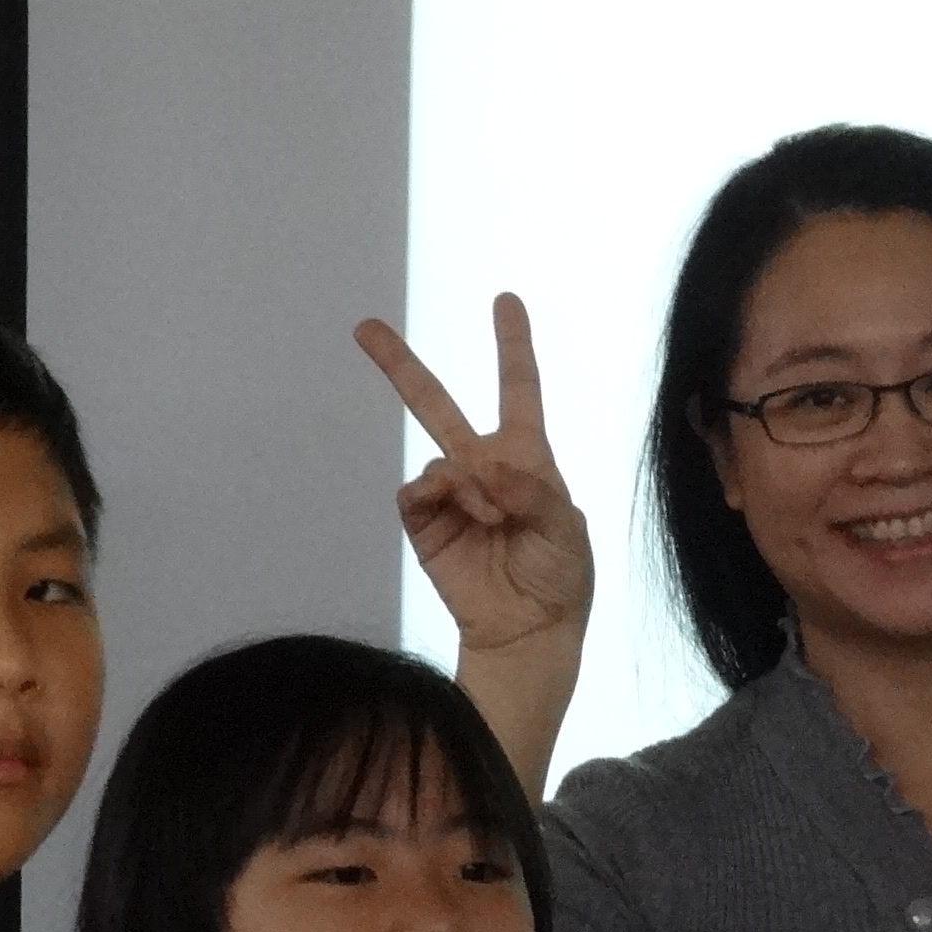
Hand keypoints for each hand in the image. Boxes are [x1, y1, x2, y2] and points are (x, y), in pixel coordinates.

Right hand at [354, 293, 593, 795]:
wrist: (529, 630)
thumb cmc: (560, 577)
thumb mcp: (566, 530)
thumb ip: (533, 490)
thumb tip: (484, 465)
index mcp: (526, 460)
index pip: (517, 391)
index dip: (512, 346)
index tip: (505, 300)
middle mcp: (483, 468)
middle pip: (436, 404)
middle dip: (400, 366)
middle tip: (365, 328)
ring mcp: (449, 494)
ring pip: (438, 457)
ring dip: (468, 481)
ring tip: (496, 517)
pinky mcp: (423, 524)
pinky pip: (416, 491)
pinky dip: (439, 494)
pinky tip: (468, 512)